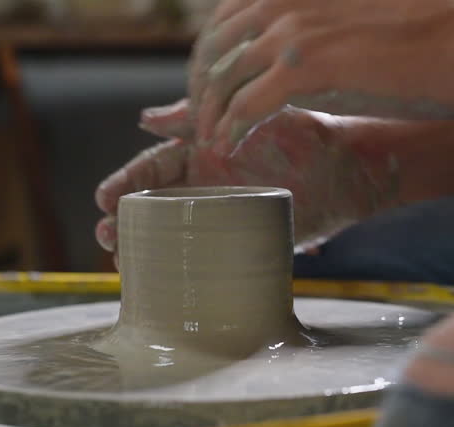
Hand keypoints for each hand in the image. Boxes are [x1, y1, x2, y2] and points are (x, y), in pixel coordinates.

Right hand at [95, 101, 402, 254]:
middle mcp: (204, 187)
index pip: (151, 169)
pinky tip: (157, 283)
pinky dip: (177, 272)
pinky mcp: (240, 243)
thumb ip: (199, 116)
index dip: (124, 184)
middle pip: (151, 207)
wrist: (350, 172)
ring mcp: (221, 217)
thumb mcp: (245, 118)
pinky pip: (201, 259)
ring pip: (169, 236)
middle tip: (106, 236)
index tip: (103, 199)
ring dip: (141, 249)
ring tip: (119, 262)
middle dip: (123, 222)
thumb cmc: (302, 135)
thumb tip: (145, 118)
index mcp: (200, 154)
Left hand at [188, 0, 453, 149]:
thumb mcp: (350, 17)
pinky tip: (225, 146)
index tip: (207, 87)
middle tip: (199, 120)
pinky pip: (245, 106)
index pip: (224, 19)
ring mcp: (290, 34)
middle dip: (199, 87)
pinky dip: (228, 128)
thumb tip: (298, 50)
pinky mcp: (304, 70)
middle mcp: (282, 1)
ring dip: (208, 113)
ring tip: (208, 138)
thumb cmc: (418, 33)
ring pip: (221, 78)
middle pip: (213, 49)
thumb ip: (315, 25)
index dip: (208, 56)